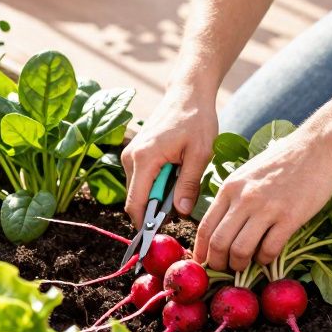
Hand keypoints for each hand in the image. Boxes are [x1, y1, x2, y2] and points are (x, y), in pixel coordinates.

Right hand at [123, 91, 217, 222]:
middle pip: (136, 200)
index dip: (145, 225)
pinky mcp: (135, 154)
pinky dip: (157, 186)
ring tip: (183, 184)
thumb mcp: (200, 154)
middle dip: (156, 212)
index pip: (136, 204)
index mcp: (145, 159)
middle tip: (183, 209)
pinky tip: (177, 175)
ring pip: (139, 191)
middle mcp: (131, 158)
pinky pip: (142, 180)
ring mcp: (130, 155)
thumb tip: (181, 212)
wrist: (187, 93)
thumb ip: (189, 184)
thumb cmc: (197, 119)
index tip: (161, 238)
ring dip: (158, 197)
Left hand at [194, 128, 331, 271]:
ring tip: (245, 267)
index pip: (205, 225)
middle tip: (224, 270)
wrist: (318, 147)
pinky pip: (269, 249)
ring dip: (240, 265)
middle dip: (218, 263)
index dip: (201, 249)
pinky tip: (267, 258)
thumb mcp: (248, 172)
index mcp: (230, 187)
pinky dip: (265, 260)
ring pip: (240, 250)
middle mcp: (244, 198)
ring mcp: (266, 208)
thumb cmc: (284, 160)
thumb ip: (233, 195)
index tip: (204, 261)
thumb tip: (222, 223)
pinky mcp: (289, 217)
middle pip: (219, 242)